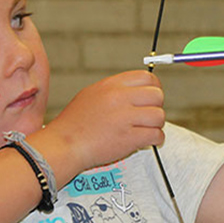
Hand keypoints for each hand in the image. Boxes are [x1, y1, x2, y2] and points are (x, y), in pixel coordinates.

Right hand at [45, 70, 165, 170]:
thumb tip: (137, 91)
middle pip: (157, 95)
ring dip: (156, 125)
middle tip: (147, 117)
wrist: (64, 145)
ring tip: (145, 130)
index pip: (147, 77)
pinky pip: (156, 135)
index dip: (154, 88)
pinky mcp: (129, 138)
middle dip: (156, 107)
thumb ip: (115, 90)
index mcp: (111, 85)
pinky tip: (146, 141)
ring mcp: (125, 118)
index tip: (151, 98)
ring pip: (159, 116)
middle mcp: (119, 98)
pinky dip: (155, 140)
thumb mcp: (91, 94)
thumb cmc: (74, 124)